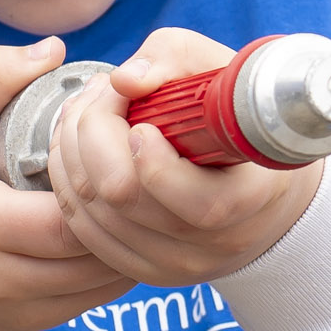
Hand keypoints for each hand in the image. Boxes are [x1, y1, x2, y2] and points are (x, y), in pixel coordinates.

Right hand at [0, 40, 133, 330]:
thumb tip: (55, 50)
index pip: (71, 213)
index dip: (108, 180)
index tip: (123, 142)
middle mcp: (3, 274)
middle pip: (97, 251)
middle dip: (130, 211)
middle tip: (150, 166)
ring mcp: (20, 308)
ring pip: (104, 282)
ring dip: (131, 241)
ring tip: (145, 196)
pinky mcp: (31, 325)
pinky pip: (93, 300)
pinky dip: (114, 267)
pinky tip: (125, 230)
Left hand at [46, 29, 322, 289]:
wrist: (264, 196)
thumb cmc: (242, 123)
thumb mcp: (224, 75)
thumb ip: (177, 60)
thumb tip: (125, 81)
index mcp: (249, 199)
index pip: (195, 200)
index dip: (152, 155)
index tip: (141, 116)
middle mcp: (211, 244)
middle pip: (122, 197)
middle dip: (93, 132)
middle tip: (101, 94)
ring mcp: (174, 265)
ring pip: (91, 213)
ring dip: (71, 151)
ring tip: (85, 112)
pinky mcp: (142, 270)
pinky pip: (81, 231)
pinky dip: (67, 184)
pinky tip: (76, 151)